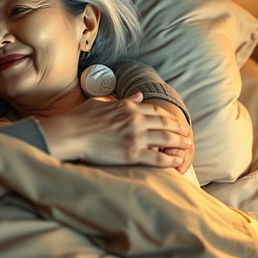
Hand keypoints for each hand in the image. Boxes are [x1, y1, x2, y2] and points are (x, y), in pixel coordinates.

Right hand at [38, 92, 192, 167]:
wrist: (70, 134)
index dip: (169, 117)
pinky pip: (157, 158)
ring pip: (166, 139)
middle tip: (187, 135)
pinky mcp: (132, 154)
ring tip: (187, 146)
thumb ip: (122, 100)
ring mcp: (135, 137)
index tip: (176, 122)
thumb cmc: (80, 118)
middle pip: (166, 124)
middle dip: (180, 130)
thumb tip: (138, 96)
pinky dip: (170, 160)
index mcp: (128, 108)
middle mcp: (135, 120)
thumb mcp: (101, 103)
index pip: (156, 111)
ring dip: (180, 143)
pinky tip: (178, 161)